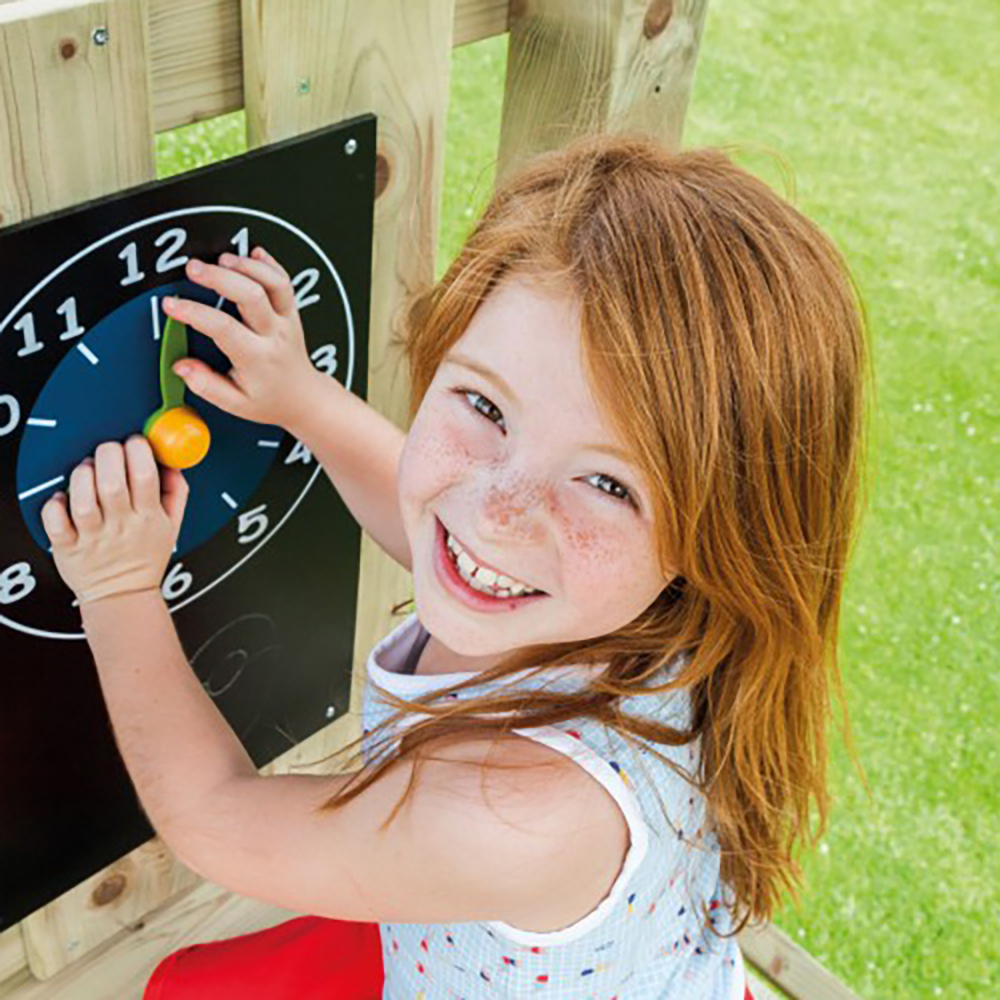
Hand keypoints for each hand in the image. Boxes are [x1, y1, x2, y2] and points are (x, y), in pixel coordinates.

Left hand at [41, 437, 187, 605]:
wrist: (123, 597)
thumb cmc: (145, 559)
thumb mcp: (173, 527)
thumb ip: (177, 493)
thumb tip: (173, 463)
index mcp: (149, 518)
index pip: (146, 476)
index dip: (138, 450)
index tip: (134, 443)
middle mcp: (122, 526)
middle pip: (112, 483)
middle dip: (108, 455)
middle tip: (108, 451)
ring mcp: (94, 538)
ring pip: (83, 501)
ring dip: (82, 477)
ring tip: (87, 471)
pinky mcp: (69, 548)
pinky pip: (56, 522)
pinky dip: (55, 505)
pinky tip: (63, 498)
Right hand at [164, 247, 317, 429]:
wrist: (303, 397)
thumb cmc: (269, 399)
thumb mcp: (236, 404)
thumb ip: (207, 385)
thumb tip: (182, 366)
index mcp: (258, 358)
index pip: (224, 329)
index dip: (194, 313)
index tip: (172, 305)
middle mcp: (275, 335)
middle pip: (252, 296)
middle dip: (220, 278)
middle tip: (193, 268)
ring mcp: (286, 320)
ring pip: (274, 284)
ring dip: (248, 266)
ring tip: (221, 259)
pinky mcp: (292, 312)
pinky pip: (285, 282)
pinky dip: (270, 263)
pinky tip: (252, 253)